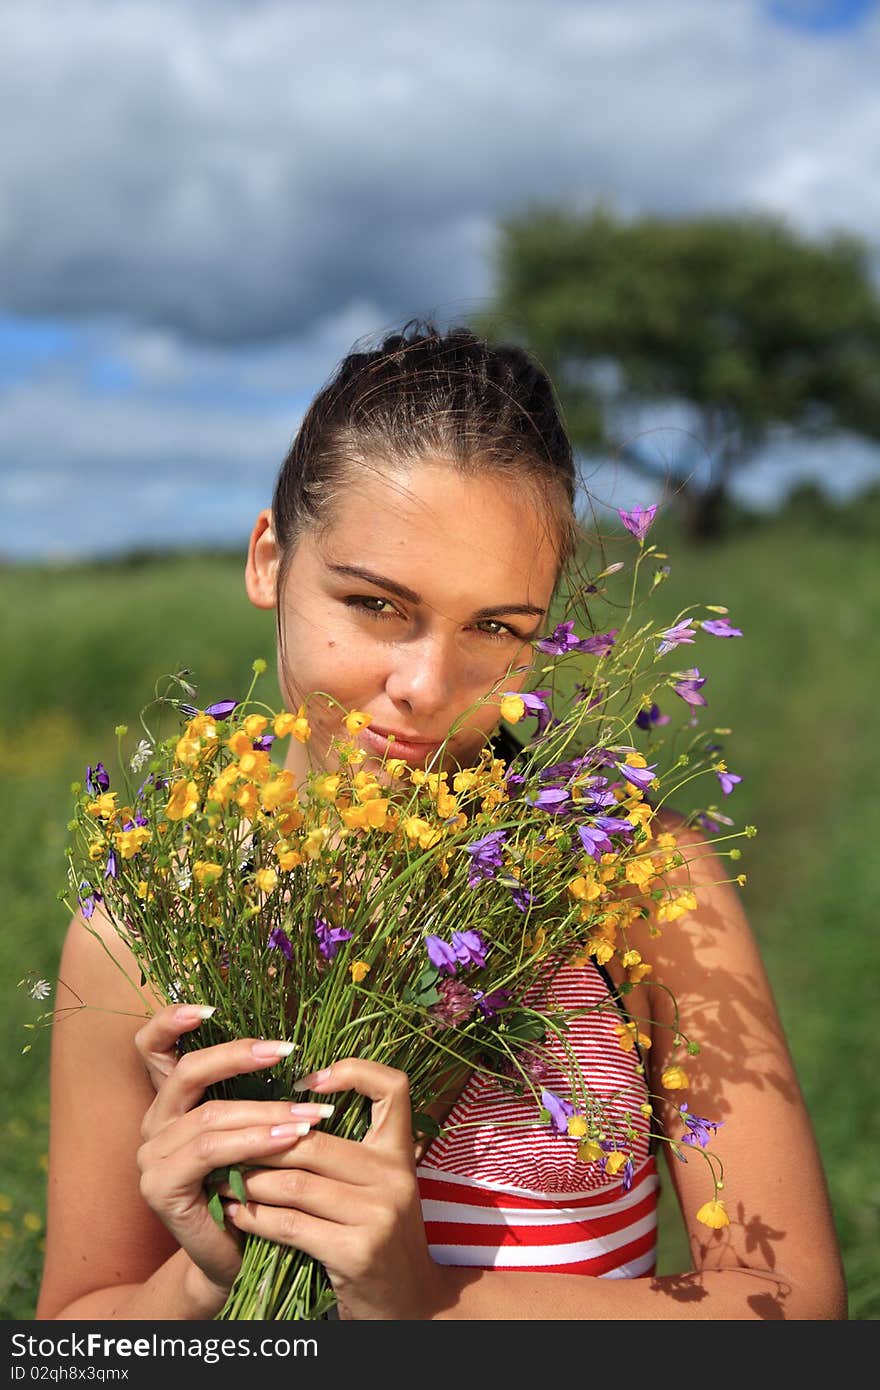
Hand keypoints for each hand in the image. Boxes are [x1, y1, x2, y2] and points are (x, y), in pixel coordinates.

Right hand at [133, 1004, 334, 1309]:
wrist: (237, 1256)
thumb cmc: (252, 1184)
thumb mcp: (252, 1129)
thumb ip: (253, 1091)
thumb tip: (291, 1044)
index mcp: (170, 1102)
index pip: (153, 1048)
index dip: (171, 1021)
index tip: (209, 1007)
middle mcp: (154, 1123)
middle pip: (188, 1073)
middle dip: (240, 1057)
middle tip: (287, 1050)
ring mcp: (151, 1157)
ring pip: (211, 1115)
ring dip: (267, 1111)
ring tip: (312, 1113)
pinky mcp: (160, 1188)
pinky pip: (210, 1152)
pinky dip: (254, 1142)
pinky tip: (289, 1141)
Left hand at [217, 1056, 449, 1319]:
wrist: (410, 1307)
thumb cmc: (381, 1241)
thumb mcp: (378, 1190)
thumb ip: (348, 1157)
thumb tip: (285, 1117)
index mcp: (400, 1154)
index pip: (393, 1087)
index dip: (352, 1072)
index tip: (306, 1083)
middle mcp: (395, 1176)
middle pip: (314, 1141)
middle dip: (260, 1143)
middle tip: (225, 1144)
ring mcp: (378, 1214)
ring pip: (294, 1182)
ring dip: (248, 1181)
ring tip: (220, 1178)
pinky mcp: (357, 1251)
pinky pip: (290, 1224)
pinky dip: (254, 1218)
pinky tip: (235, 1215)